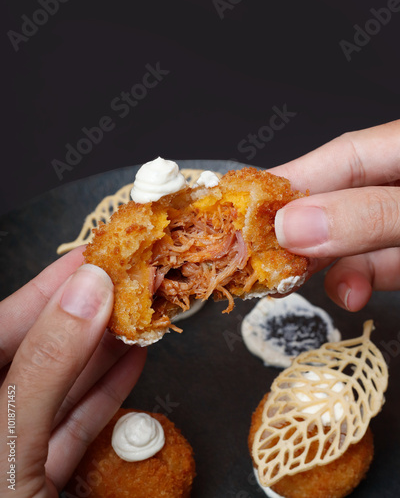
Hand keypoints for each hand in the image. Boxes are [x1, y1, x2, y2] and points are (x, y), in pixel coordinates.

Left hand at [0, 247, 145, 496]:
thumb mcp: (12, 441)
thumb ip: (47, 364)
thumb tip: (89, 292)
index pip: (4, 321)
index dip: (51, 285)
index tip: (94, 256)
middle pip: (39, 348)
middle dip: (89, 314)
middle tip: (129, 282)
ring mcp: (12, 445)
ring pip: (62, 383)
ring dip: (106, 349)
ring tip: (140, 315)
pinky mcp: (39, 473)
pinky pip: (73, 422)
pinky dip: (106, 393)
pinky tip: (133, 362)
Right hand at [271, 119, 399, 311]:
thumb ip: (369, 216)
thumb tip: (294, 226)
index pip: (342, 156)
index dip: (292, 180)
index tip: (247, 206)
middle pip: (339, 201)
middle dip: (299, 232)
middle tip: (260, 255)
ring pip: (354, 239)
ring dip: (323, 265)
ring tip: (292, 281)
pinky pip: (378, 266)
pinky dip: (359, 281)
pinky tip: (350, 293)